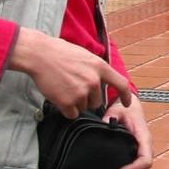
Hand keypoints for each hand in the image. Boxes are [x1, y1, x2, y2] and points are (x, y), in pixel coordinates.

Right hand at [7, 28, 132, 118]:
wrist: (41, 55)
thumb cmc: (62, 53)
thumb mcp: (87, 56)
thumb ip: (97, 70)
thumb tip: (103, 81)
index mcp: (101, 67)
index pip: (121, 84)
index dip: (126, 96)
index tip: (127, 104)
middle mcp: (93, 81)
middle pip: (97, 102)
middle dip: (88, 99)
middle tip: (75, 88)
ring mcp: (80, 92)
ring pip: (83, 108)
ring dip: (76, 103)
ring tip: (65, 88)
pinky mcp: (67, 102)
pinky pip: (72, 114)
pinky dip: (67, 110)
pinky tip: (60, 98)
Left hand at [107, 94, 152, 168]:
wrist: (131, 107)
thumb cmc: (126, 109)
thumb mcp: (116, 110)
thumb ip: (109, 117)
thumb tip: (103, 126)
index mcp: (144, 137)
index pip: (145, 158)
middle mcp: (146, 146)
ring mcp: (144, 150)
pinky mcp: (139, 152)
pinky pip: (140, 167)